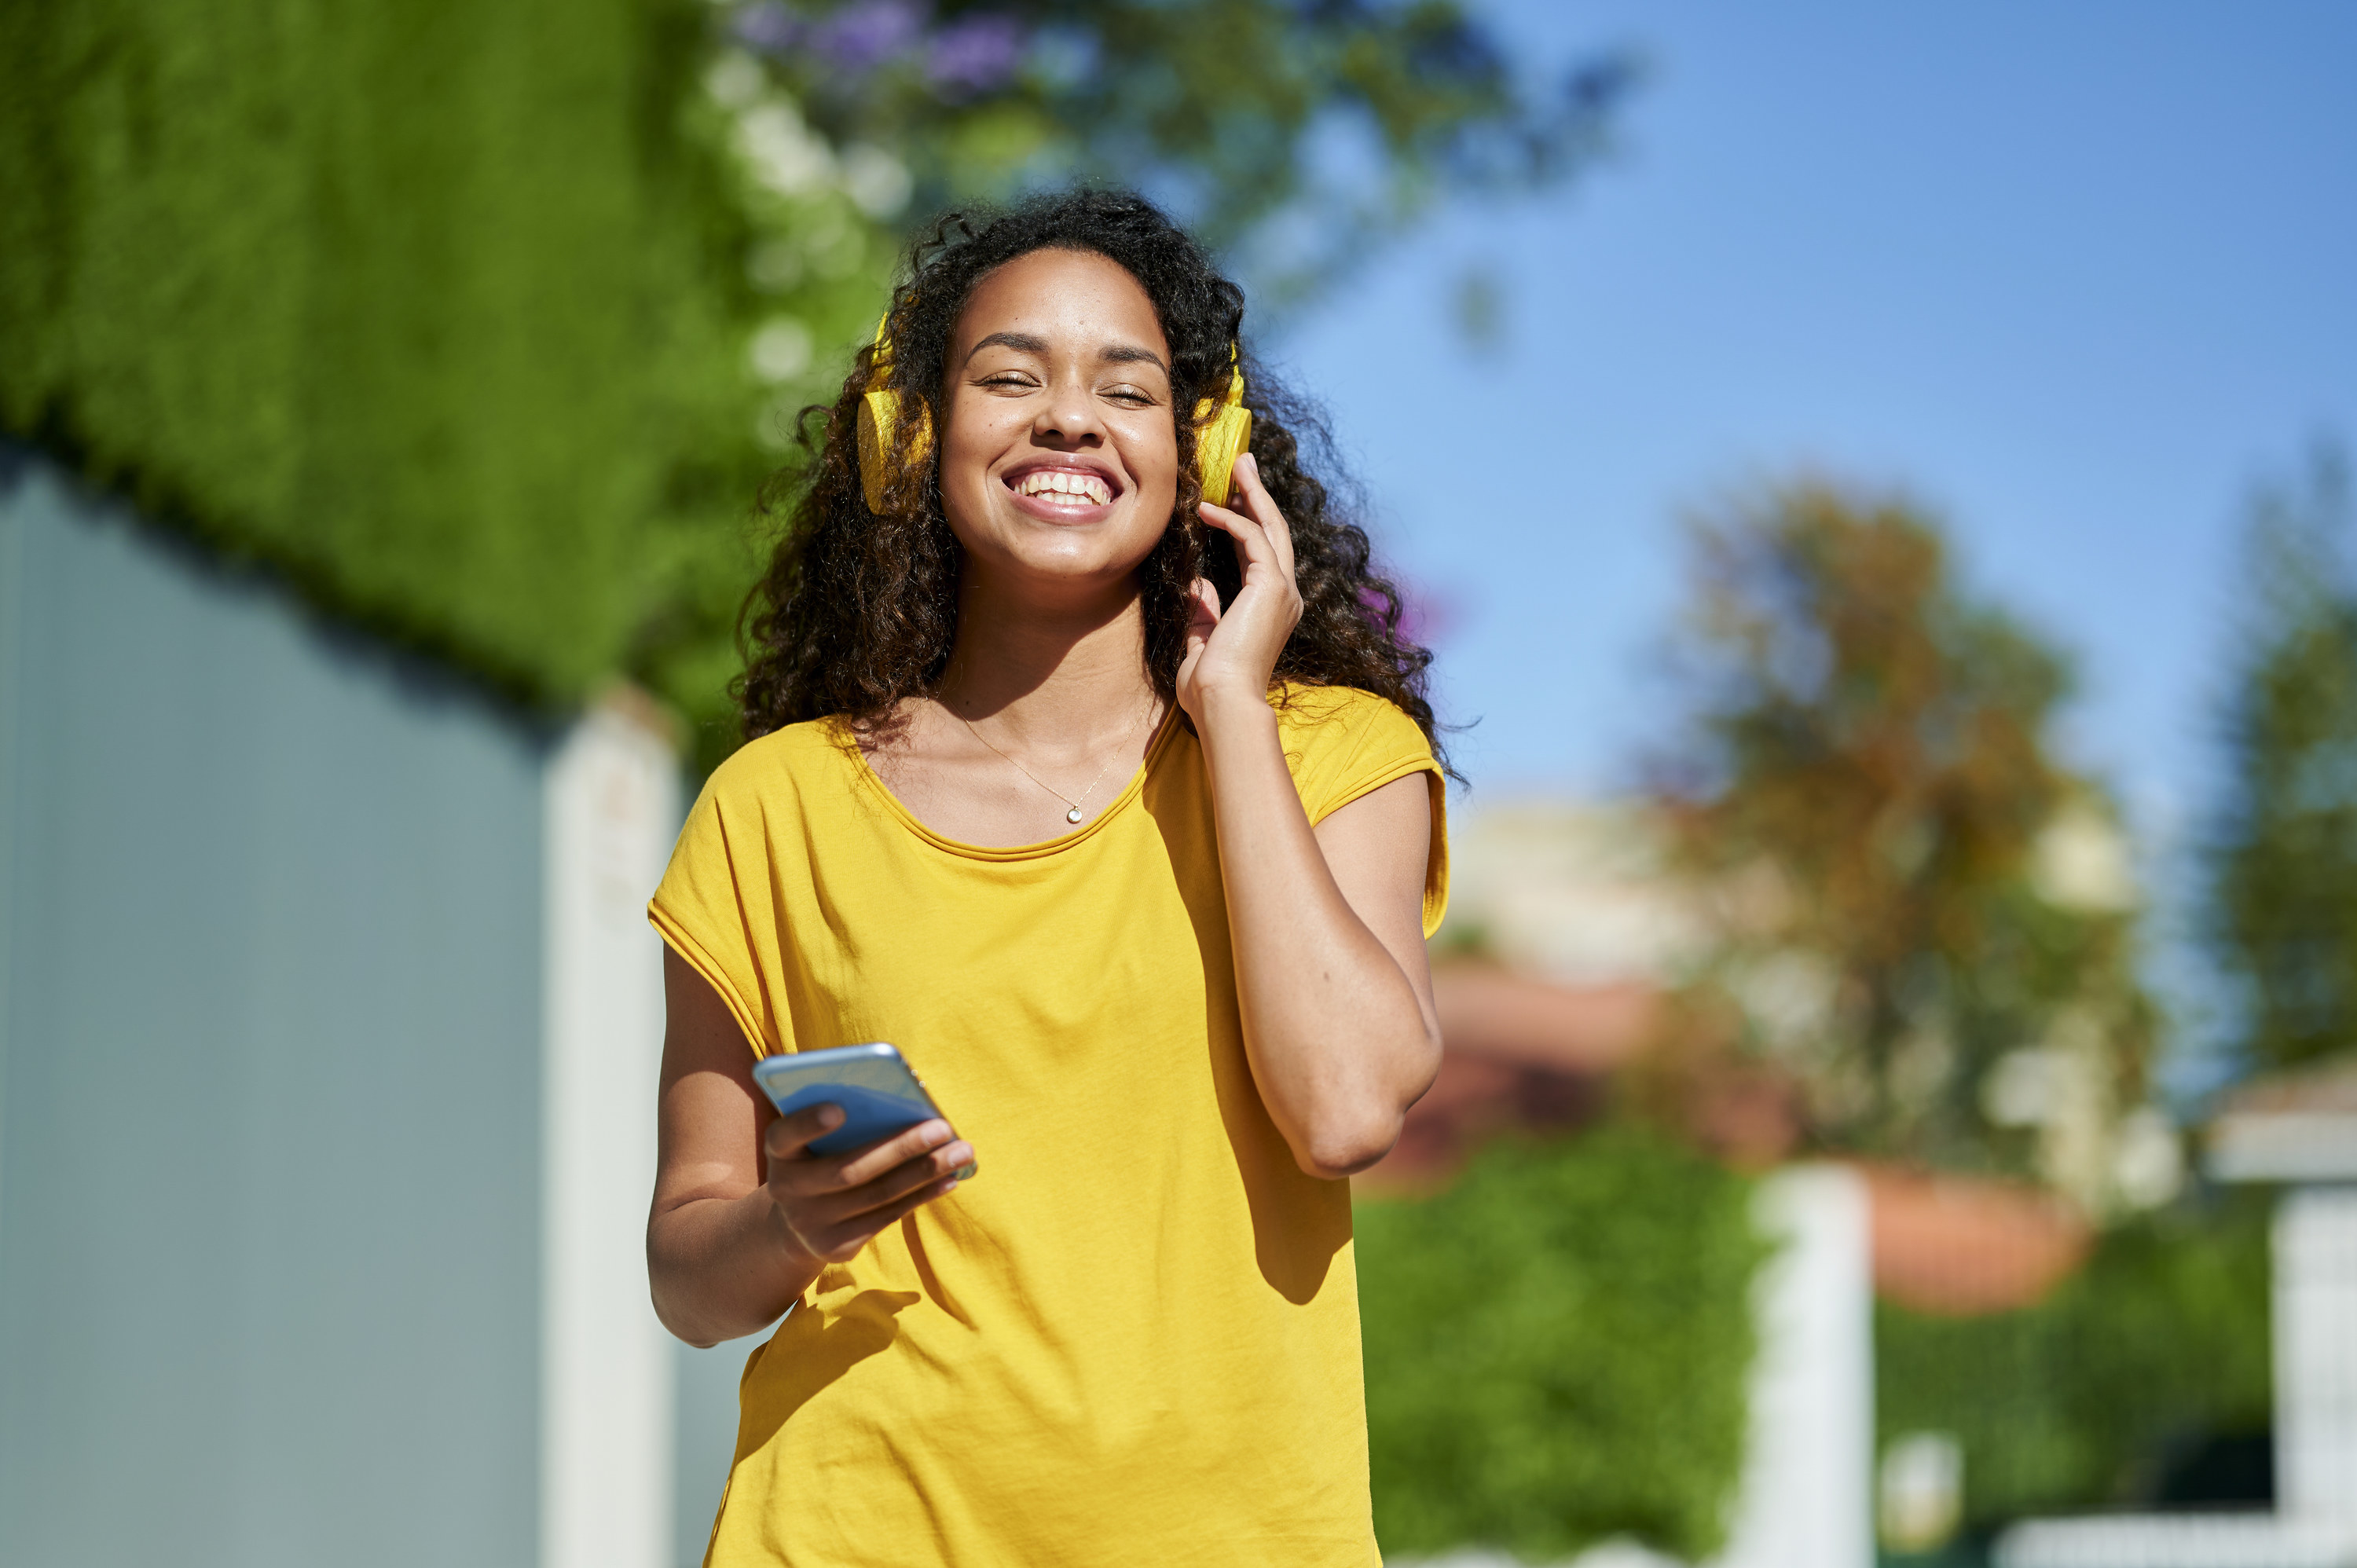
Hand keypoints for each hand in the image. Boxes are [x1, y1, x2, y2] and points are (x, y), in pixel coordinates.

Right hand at [761, 1104, 971, 1265]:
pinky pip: (887, 1217)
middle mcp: (787, 1190)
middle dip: (901, 1148)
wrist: (796, 1222)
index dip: (809, 1123)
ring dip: (925, 1172)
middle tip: (943, 1128)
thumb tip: (908, 1104)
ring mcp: (811, 1224)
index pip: (784, 1135)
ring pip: (878, 1196)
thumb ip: (843, 1121)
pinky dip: (922, 1195)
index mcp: (778, 1152)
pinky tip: (950, 1178)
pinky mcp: (836, 1247)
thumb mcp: (814, 1140)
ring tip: (962, 1151)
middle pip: (849, 1171)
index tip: (840, 1108)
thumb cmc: (819, 1158)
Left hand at [1178, 453, 1302, 724]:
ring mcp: (1282, 590)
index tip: (1230, 498)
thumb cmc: (1210, 686)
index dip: (1247, 522)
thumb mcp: (1202, 641)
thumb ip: (1204, 613)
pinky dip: (1230, 520)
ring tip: (1237, 464)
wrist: (1223, 702)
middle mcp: (1285, 597)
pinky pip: (1253, 539)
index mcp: (1272, 609)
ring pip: (1271, 527)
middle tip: (1244, 463)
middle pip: (1274, 531)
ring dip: (1252, 492)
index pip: (1262, 554)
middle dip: (1257, 494)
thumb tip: (1197, 585)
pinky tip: (1205, 509)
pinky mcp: (1271, 586)